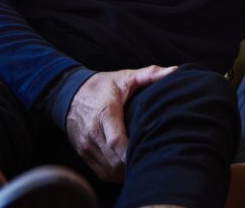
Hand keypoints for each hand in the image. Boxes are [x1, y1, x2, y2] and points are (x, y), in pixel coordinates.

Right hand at [65, 65, 176, 181]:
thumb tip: (175, 70)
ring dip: (126, 172)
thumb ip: (150, 74)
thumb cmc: (102, 86)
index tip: (150, 153)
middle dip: (134, 164)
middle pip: (114, 160)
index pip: (116, 142)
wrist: (69, 93)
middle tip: (155, 160)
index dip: (132, 153)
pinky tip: (130, 170)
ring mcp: (86, 146)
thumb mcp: (126, 76)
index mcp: (105, 114)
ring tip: (145, 165)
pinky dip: (116, 174)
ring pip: (109, 170)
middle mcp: (93, 133)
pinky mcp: (83, 153)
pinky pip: (101, 172)